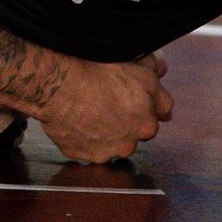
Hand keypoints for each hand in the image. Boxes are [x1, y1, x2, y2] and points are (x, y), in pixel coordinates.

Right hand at [37, 54, 172, 162]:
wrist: (60, 87)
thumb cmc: (98, 73)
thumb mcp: (136, 66)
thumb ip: (154, 72)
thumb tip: (161, 69)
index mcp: (147, 124)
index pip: (154, 118)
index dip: (142, 104)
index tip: (130, 95)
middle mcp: (129, 144)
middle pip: (131, 134)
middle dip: (124, 121)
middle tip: (108, 101)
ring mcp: (104, 152)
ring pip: (109, 144)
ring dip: (104, 132)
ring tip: (89, 110)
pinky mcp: (81, 155)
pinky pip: (85, 147)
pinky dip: (82, 136)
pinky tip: (76, 119)